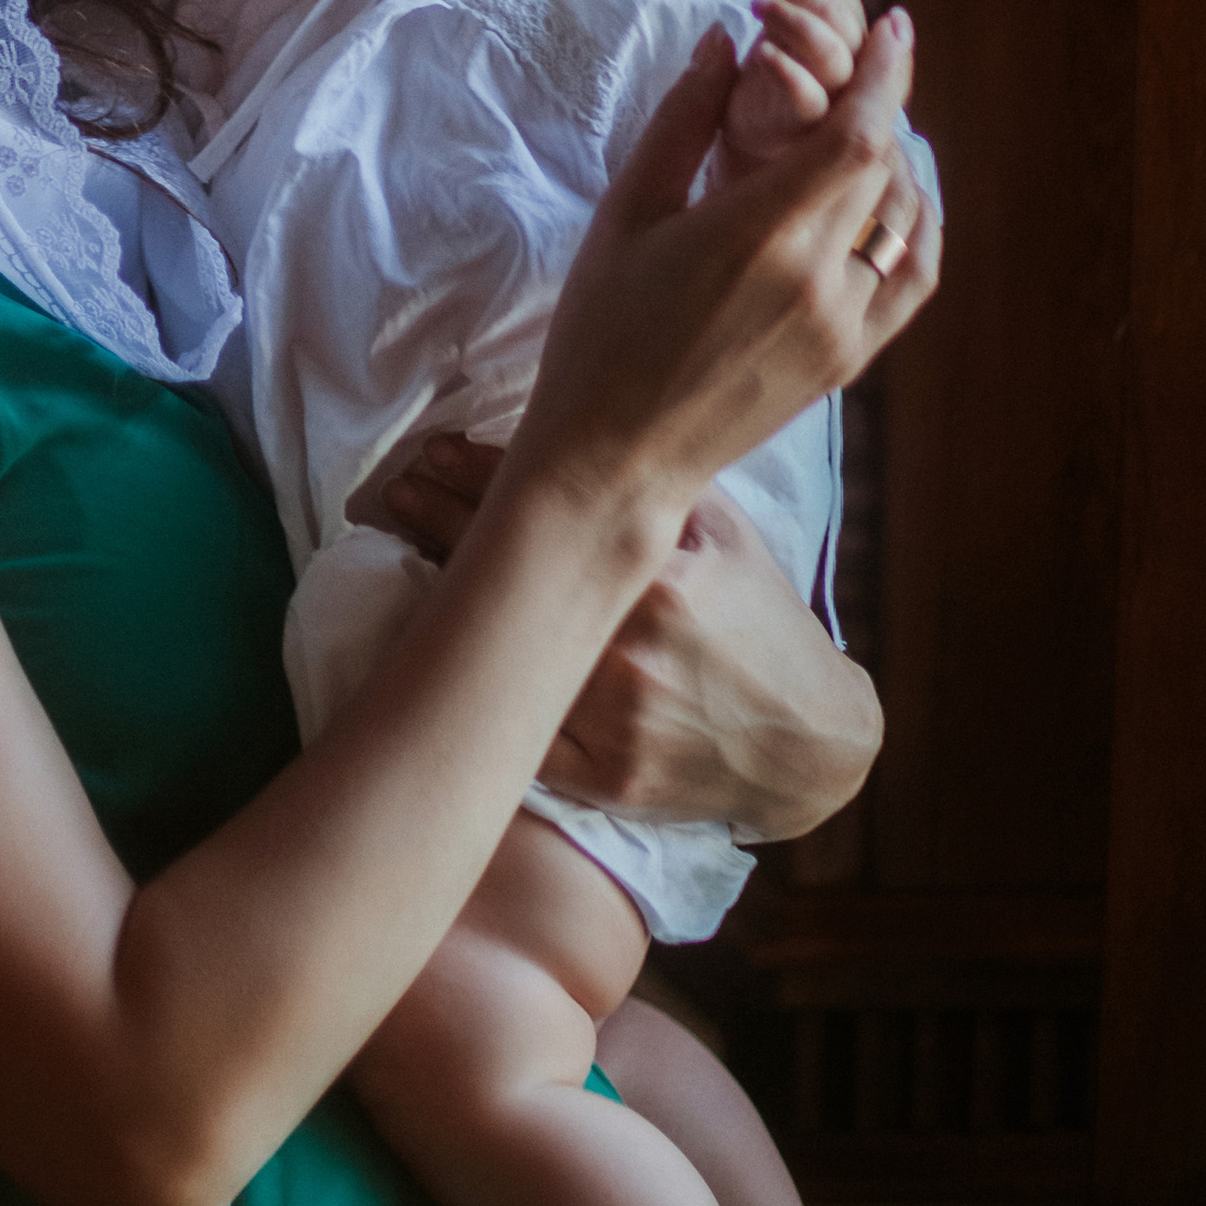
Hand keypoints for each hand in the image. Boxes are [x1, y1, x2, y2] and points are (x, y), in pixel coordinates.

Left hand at [374, 437, 880, 834]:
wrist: (810, 744)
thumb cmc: (762, 622)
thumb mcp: (729, 535)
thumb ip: (666, 479)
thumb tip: (584, 425)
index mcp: (661, 583)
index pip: (546, 514)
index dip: (478, 478)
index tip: (433, 453)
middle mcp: (630, 655)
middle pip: (511, 578)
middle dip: (442, 523)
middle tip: (395, 491)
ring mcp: (612, 725)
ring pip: (504, 655)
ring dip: (448, 601)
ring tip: (396, 550)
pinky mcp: (602, 781)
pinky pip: (518, 734)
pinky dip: (478, 690)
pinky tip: (435, 650)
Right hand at [508, 11, 934, 538]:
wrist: (615, 455)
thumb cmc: (601, 329)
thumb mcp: (626, 212)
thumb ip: (682, 119)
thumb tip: (725, 37)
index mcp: (757, 235)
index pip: (856, 135)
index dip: (885, 74)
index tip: (892, 23)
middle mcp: (818, 282)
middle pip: (886, 168)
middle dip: (884, 104)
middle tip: (870, 57)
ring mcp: (844, 329)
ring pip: (909, 222)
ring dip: (902, 163)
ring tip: (875, 122)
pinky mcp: (851, 362)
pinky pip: (910, 278)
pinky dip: (917, 227)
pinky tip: (896, 196)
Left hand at [721, 0, 867, 170]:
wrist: (745, 158)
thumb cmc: (769, 93)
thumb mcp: (786, 32)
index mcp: (844, 40)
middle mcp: (847, 69)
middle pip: (843, 16)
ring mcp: (831, 104)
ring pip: (836, 55)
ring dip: (798, 19)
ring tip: (756, 1)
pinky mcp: (804, 135)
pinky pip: (811, 103)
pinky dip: (791, 73)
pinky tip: (762, 51)